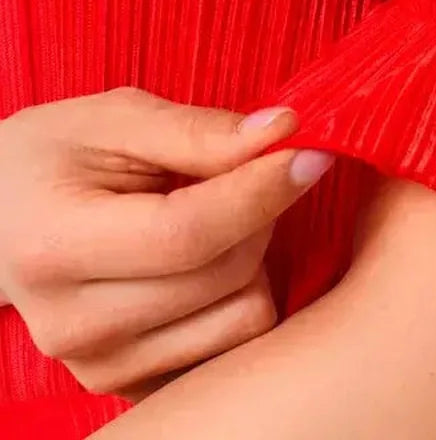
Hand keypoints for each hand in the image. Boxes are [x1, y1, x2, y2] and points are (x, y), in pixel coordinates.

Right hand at [0, 87, 333, 401]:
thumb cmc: (56, 155)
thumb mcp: (115, 118)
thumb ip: (199, 130)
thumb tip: (284, 131)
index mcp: (56, 247)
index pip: (188, 234)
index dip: (262, 190)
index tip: (310, 151)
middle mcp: (74, 325)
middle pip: (226, 276)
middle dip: (260, 211)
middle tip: (241, 170)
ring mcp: (100, 367)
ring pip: (243, 318)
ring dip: (256, 256)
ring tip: (216, 214)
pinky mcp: (129, 386)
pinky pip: (232, 348)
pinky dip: (241, 297)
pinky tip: (212, 258)